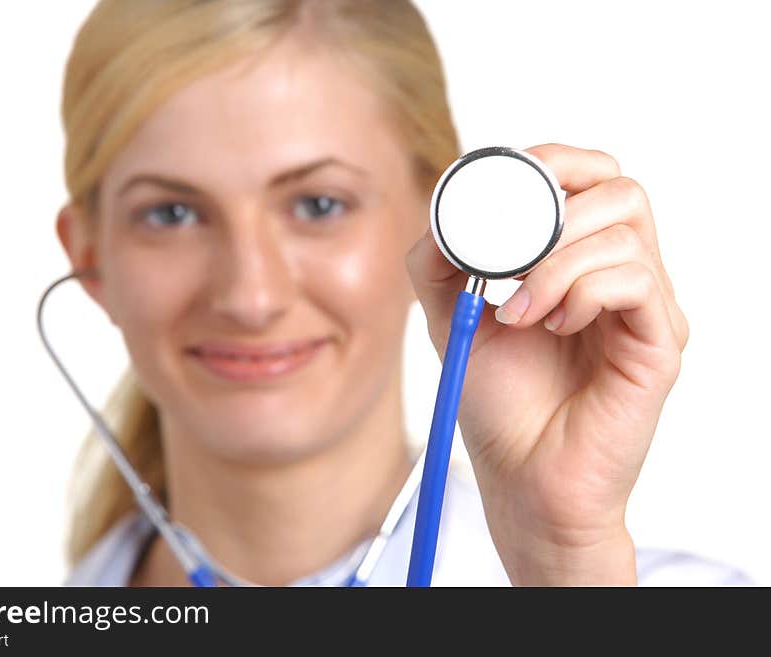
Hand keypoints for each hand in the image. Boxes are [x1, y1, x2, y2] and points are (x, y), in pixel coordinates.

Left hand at [405, 144, 689, 584]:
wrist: (521, 477)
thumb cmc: (498, 401)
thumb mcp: (453, 316)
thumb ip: (441, 261)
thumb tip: (443, 210)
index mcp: (581, 261)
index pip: (591, 180)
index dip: (553, 163)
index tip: (503, 184)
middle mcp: (621, 276)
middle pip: (620, 189)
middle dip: (555, 204)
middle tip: (511, 254)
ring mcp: (646, 308)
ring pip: (624, 229)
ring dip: (555, 261)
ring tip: (519, 312)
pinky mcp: (660, 342)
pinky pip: (634, 280)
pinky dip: (579, 292)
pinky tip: (549, 327)